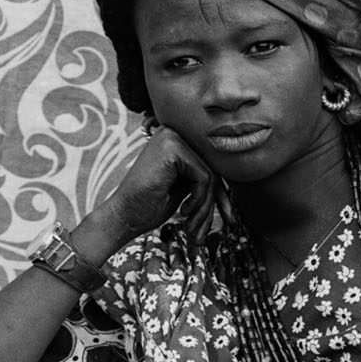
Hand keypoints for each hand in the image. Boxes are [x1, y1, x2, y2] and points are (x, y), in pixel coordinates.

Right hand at [102, 126, 219, 240]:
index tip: (229, 218)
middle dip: (217, 203)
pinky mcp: (173, 148)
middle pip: (212, 170)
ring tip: (192, 226)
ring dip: (206, 207)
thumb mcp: (185, 188)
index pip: (210, 167)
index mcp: (176, 142)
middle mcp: (174, 133)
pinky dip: (199, 199)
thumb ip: (204, 178)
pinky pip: (204, 177)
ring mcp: (172, 137)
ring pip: (210, 176)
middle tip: (215, 228)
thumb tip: (235, 180)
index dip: (221, 195)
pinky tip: (184, 211)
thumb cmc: (151, 204)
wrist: (125, 215)